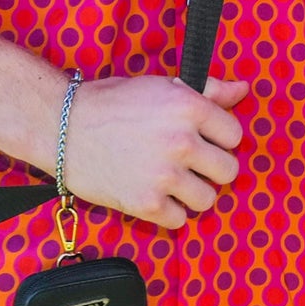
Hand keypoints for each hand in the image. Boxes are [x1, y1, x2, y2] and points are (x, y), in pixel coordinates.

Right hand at [58, 75, 249, 229]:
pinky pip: (180, 220)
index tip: (202, 139)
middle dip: (211, 168)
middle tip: (189, 163)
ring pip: (208, 199)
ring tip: (172, 181)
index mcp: (188, 106)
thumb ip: (207, 90)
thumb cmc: (111, 102)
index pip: (234, 135)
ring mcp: (164, 175)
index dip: (219, 138)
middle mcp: (181, 141)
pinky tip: (154, 194)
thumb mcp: (162, 85)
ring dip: (193, 193)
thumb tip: (243, 90)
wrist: (61, 126)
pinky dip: (169, 212)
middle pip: (228, 170)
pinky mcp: (146, 203)